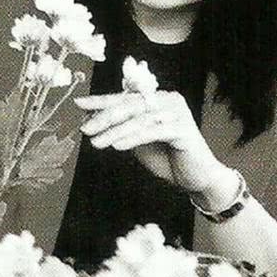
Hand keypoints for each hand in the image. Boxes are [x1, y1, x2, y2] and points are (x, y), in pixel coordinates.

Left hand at [74, 90, 237, 205]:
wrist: (197, 178)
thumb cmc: (168, 158)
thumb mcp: (138, 140)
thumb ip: (122, 128)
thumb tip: (91, 120)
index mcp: (158, 98)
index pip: (126, 98)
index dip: (102, 101)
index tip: (80, 104)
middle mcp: (169, 100)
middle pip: (131, 105)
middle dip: (105, 117)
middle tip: (85, 128)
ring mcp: (178, 113)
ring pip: (139, 119)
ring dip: (115, 131)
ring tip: (96, 142)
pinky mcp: (184, 129)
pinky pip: (153, 132)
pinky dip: (133, 138)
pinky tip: (116, 145)